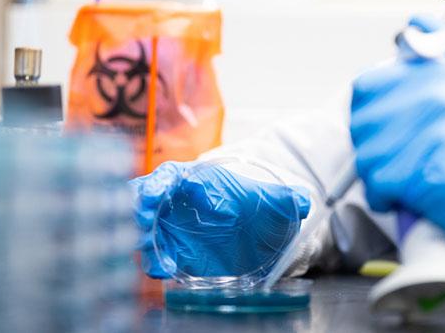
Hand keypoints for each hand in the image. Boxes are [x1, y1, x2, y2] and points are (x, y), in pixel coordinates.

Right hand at [131, 161, 311, 278]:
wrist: (255, 228)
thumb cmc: (256, 204)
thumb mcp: (273, 201)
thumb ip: (287, 199)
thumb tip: (303, 201)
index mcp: (195, 178)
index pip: (172, 174)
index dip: (163, 181)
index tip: (162, 190)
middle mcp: (176, 200)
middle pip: (146, 195)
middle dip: (141, 203)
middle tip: (143, 215)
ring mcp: (170, 226)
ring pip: (144, 227)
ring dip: (143, 237)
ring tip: (153, 253)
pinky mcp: (173, 251)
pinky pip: (155, 256)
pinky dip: (156, 261)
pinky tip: (165, 270)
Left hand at [350, 16, 444, 258]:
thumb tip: (413, 23)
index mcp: (443, 74)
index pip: (366, 85)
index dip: (366, 111)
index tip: (380, 129)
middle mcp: (438, 96)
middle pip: (362, 122)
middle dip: (371, 147)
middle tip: (395, 161)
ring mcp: (435, 132)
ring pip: (368, 155)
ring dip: (377, 175)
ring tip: (405, 180)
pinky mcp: (431, 172)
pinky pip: (380, 184)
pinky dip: (384, 197)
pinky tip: (406, 198)